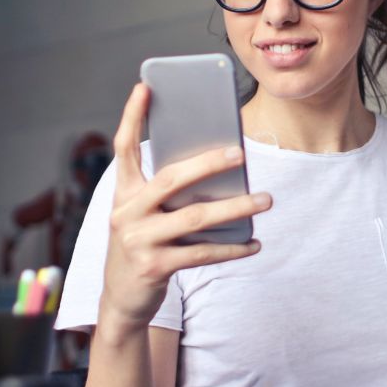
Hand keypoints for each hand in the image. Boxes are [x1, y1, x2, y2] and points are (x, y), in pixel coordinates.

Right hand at [98, 84, 271, 328]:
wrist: (121, 300)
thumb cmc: (142, 245)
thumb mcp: (143, 215)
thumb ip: (167, 193)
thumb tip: (219, 169)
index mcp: (123, 193)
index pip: (123, 148)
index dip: (131, 116)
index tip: (144, 86)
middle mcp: (126, 212)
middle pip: (171, 179)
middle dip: (207, 163)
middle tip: (240, 153)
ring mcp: (139, 241)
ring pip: (195, 217)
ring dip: (235, 207)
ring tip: (265, 199)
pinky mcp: (154, 267)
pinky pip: (202, 254)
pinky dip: (232, 249)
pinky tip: (254, 243)